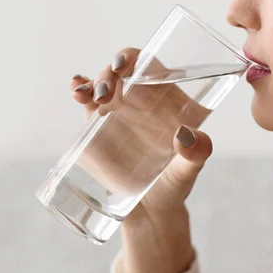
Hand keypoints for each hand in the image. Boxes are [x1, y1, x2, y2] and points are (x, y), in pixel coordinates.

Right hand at [71, 48, 213, 272]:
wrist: (150, 213)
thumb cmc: (174, 187)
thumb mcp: (189, 172)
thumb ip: (196, 155)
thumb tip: (187, 136)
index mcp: (167, 101)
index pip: (151, 68)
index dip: (135, 59)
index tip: (124, 65)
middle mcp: (142, 102)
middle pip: (123, 72)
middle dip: (110, 73)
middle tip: (107, 92)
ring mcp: (119, 113)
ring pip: (102, 84)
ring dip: (93, 82)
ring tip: (89, 96)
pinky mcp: (99, 128)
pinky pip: (88, 103)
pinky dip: (80, 91)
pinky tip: (76, 90)